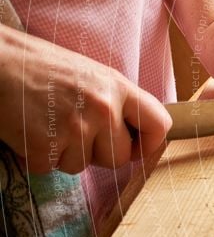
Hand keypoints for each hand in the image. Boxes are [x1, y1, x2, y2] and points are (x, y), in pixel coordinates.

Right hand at [0, 26, 171, 173]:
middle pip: (119, 157)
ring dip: (65, 153)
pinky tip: (30, 131)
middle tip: (75, 130)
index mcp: (117, 87)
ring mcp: (74, 129)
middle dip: (99, 152)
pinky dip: (38, 157)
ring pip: (82, 166)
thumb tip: (136, 132)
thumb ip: (116, 101)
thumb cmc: (40, 67)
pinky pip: (50, 168)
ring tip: (49, 123)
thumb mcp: (90, 74)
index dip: (149, 143)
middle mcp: (102, 109)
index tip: (136, 147)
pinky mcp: (44, 147)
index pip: (159, 125)